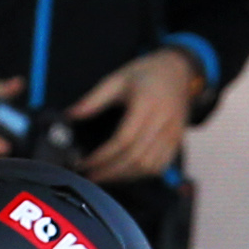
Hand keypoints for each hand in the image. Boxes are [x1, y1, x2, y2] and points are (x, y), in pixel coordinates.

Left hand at [67, 48, 205, 181]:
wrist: (178, 72)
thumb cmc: (145, 74)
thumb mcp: (117, 79)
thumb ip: (94, 99)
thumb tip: (70, 116)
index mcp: (147, 103)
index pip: (124, 139)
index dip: (103, 156)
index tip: (85, 162)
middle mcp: (163, 122)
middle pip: (136, 158)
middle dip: (110, 171)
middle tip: (89, 176)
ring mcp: (173, 134)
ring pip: (149, 166)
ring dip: (124, 176)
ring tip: (104, 176)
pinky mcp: (177, 142)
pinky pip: (160, 166)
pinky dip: (140, 175)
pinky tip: (124, 174)